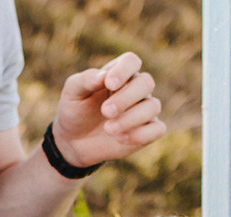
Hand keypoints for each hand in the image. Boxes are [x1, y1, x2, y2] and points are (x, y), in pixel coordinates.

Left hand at [50, 53, 166, 170]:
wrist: (74, 141)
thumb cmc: (75, 111)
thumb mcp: (72, 94)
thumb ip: (85, 81)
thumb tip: (102, 76)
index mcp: (118, 74)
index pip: (131, 61)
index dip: (124, 70)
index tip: (109, 84)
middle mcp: (135, 89)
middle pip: (146, 83)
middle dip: (126, 98)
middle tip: (105, 111)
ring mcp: (144, 109)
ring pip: (153, 106)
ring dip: (131, 118)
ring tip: (108, 129)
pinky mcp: (147, 131)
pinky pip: (158, 129)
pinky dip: (141, 134)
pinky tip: (120, 139)